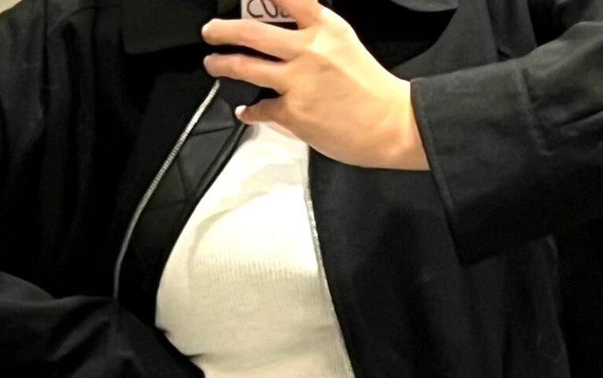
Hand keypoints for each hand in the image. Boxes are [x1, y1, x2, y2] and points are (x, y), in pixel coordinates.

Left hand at [201, 0, 428, 170]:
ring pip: (246, 67)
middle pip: (251, 31)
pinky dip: (250, 110)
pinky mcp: (293, 113)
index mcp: (324, 26)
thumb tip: (287, 36)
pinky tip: (246, 110)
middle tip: (212, 31)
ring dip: (224, 65)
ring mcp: (297, 81)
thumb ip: (314, 34)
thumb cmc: (372, 89)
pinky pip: (260, 108)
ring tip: (215, 64)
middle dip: (223, 30)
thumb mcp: (344, 43)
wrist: (390, 125)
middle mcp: (308, 49)